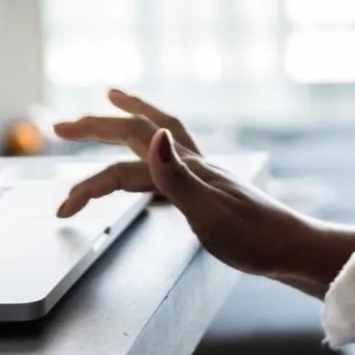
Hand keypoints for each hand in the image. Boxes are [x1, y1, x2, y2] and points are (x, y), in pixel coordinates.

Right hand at [54, 90, 354, 292]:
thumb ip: (176, 175)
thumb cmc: (255, 238)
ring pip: (158, 136)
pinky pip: (173, 156)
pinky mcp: (210, 188)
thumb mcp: (209, 212)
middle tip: (60, 124)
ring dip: (129, 119)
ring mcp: (203, 174)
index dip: (89, 186)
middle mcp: (193, 164)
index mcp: (187, 169)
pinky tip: (152, 154)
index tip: (62, 210)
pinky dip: (154, 146)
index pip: (123, 169)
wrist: (294, 251)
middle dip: (97, 126)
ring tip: (109, 103)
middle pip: (137, 132)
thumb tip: (152, 135)